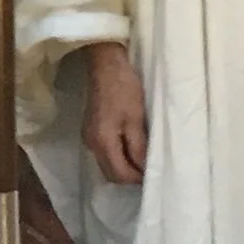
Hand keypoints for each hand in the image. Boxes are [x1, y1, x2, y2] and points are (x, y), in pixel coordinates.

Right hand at [82, 42, 148, 186]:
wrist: (106, 65)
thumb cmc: (124, 89)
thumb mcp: (136, 119)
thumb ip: (139, 147)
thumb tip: (145, 170)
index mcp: (102, 142)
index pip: (120, 174)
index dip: (138, 178)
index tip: (155, 174)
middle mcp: (91, 144)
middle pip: (111, 173)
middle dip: (130, 176)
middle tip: (150, 170)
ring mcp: (88, 137)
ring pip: (107, 164)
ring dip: (124, 166)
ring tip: (143, 159)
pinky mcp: (91, 130)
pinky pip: (105, 153)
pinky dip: (118, 156)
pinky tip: (131, 148)